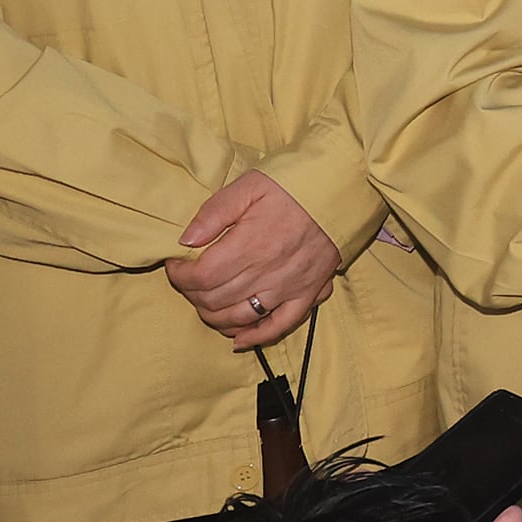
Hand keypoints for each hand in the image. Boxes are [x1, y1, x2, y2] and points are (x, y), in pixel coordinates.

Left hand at [167, 171, 341, 350]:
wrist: (344, 186)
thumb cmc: (296, 182)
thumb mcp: (251, 184)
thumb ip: (215, 211)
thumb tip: (186, 240)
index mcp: (251, 244)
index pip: (202, 277)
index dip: (180, 276)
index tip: (176, 264)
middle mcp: (268, 272)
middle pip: (215, 300)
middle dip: (192, 294)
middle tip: (189, 279)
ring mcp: (290, 286)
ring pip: (240, 317)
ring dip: (214, 316)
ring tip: (206, 301)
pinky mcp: (309, 292)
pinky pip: (281, 325)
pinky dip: (256, 336)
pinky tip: (238, 338)